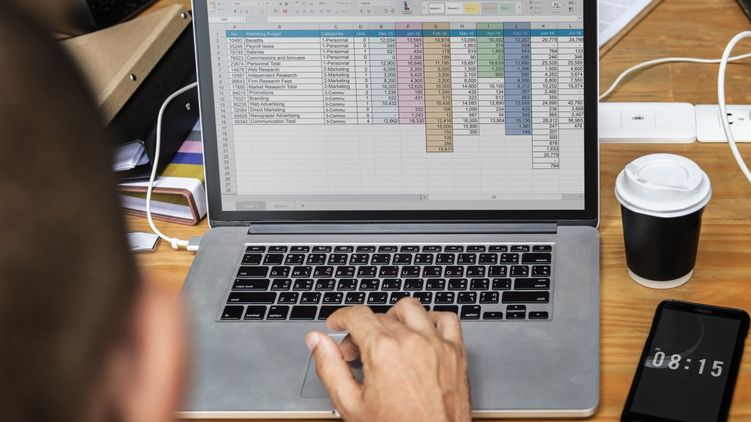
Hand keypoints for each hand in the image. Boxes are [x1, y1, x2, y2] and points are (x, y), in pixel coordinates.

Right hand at [305, 298, 470, 421]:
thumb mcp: (351, 405)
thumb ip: (329, 367)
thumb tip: (316, 341)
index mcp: (383, 351)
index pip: (356, 315)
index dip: (341, 317)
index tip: (337, 324)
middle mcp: (411, 341)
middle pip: (379, 315)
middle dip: (363, 330)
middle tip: (357, 353)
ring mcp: (437, 344)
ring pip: (410, 308)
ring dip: (394, 317)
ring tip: (387, 339)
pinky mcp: (456, 352)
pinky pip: (446, 319)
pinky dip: (431, 320)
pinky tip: (420, 334)